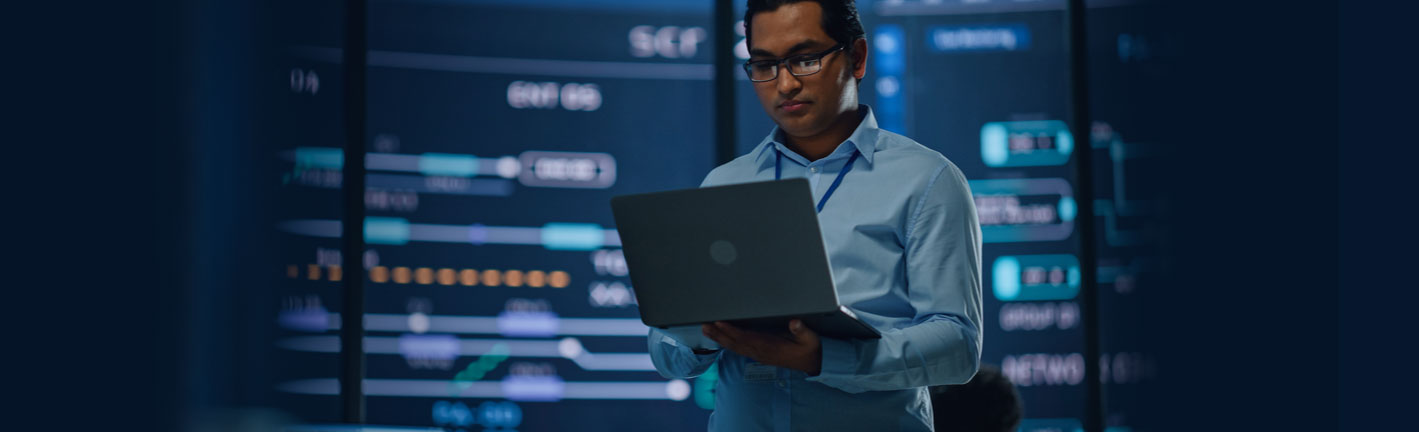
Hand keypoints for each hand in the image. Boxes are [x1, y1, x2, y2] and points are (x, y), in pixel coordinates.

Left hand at [702, 319, 821, 375]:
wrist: (811, 364)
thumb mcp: (810, 339)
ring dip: (720, 339)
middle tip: (705, 326)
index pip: (747, 338)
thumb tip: (795, 323)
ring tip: (707, 330)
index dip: (732, 331)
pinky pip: (739, 349)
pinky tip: (720, 339)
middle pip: (736, 343)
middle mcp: (761, 351)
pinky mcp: (759, 355)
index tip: (720, 323)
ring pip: (735, 347)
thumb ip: (802, 330)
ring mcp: (759, 354)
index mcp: (770, 346)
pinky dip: (727, 343)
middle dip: (719, 334)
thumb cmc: (808, 349)